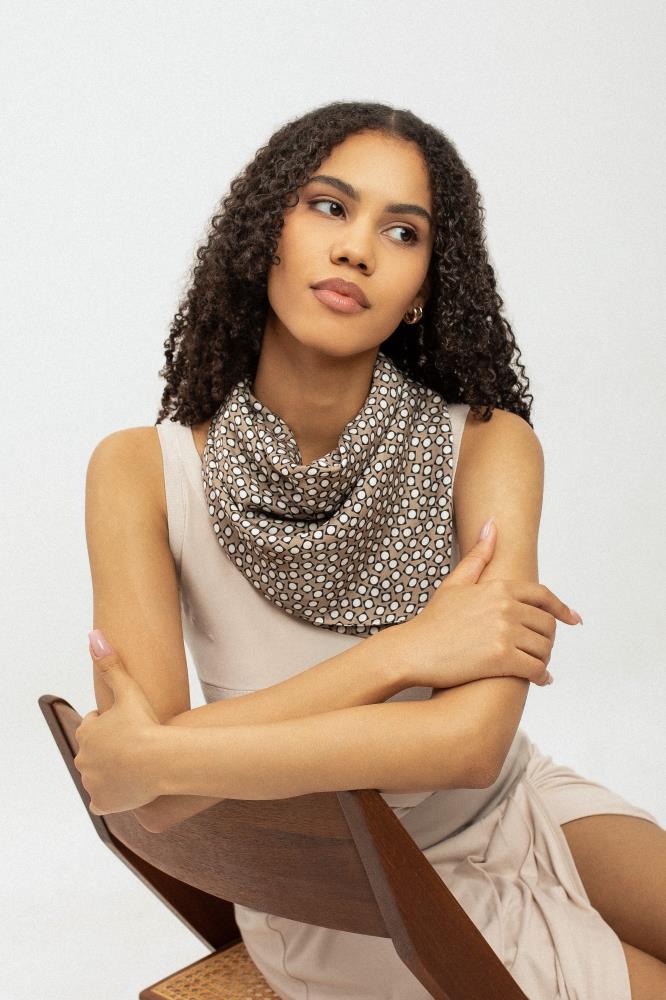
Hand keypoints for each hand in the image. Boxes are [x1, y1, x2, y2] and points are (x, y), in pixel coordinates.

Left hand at [73, 638, 163, 815]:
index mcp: (87, 731)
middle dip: (110, 748)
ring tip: (134, 765)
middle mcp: (83, 757)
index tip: (128, 724)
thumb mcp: (128, 690)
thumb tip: (94, 635)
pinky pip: (103, 800)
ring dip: (112, 771)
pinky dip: (112, 796)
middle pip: (96, 751)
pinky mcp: (101, 802)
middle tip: (134, 745)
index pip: (95, 724)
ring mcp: (91, 782)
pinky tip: (127, 788)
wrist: (158, 761)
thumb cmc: (144, 724)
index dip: (112, 723)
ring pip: (98, 775)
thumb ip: (111, 664)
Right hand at [397, 519, 580, 688]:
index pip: (544, 596)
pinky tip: (540, 679)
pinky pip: (535, 668)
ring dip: (545, 658)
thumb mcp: (455, 582)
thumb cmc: (433, 620)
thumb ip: (479, 556)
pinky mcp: (502, 658)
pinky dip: (542, 676)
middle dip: (548, 638)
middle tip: (542, 649)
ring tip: (538, 664)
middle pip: (547, 624)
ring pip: (544, 647)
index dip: (562, 609)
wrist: (414, 649)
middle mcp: (506, 607)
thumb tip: (492, 525)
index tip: (573, 619)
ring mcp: (505, 632)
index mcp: (499, 588)